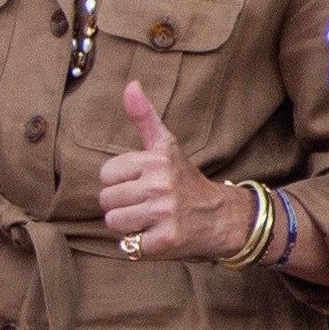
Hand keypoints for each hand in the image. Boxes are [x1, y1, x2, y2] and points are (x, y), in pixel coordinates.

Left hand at [95, 82, 234, 261]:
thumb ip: (144, 117)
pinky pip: (129, 245)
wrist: (222, 218)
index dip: (120, 182)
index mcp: (156, 161)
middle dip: (122, 205)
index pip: (106, 174)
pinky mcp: (165, 241)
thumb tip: (130, 84)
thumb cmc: (186, 180)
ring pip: (114, 222)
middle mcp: (160, 185)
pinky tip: (157, 235)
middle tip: (147, 204)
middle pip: (107, 200)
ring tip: (150, 220)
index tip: (141, 184)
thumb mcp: (167, 146)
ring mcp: (163, 214)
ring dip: (128, 226)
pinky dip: (140, 245)